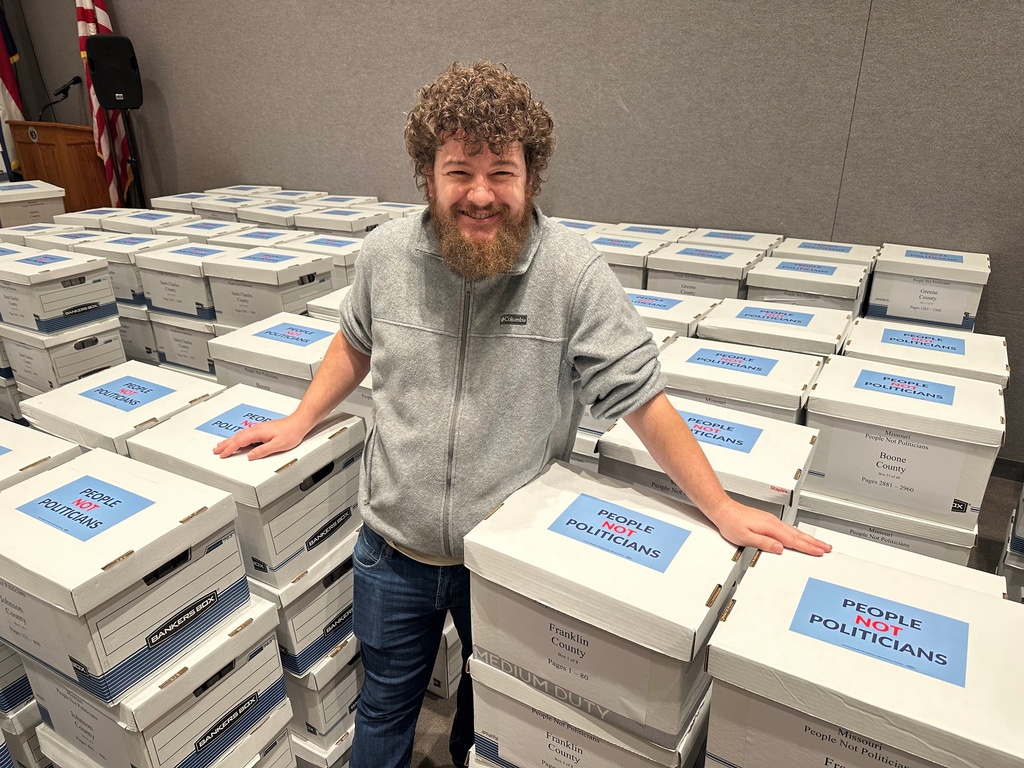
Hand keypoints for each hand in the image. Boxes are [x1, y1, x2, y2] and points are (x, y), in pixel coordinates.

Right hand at [212, 415, 307, 459]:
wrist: (299, 423)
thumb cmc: (291, 432)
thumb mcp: (277, 445)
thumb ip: (262, 451)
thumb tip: (251, 456)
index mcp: (258, 432)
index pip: (239, 442)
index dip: (230, 449)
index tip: (222, 454)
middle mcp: (256, 429)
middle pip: (237, 437)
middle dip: (225, 444)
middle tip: (216, 450)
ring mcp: (259, 428)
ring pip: (240, 435)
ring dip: (230, 440)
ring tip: (222, 445)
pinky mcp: (262, 429)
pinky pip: (245, 434)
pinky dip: (238, 438)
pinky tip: (237, 440)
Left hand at [711, 498, 830, 555]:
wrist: (724, 510)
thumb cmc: (731, 523)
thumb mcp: (745, 537)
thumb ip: (764, 543)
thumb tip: (779, 548)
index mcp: (770, 527)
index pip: (793, 540)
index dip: (807, 547)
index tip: (819, 552)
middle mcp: (773, 523)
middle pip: (798, 535)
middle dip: (814, 542)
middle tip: (827, 548)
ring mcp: (772, 521)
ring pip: (794, 531)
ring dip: (808, 538)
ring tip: (819, 544)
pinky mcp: (768, 521)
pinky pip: (788, 529)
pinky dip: (798, 534)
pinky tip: (800, 537)